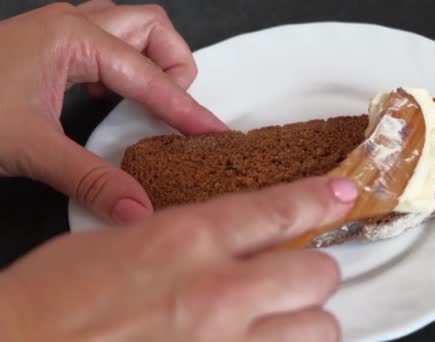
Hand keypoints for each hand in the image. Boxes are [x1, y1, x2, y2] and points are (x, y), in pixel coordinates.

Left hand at [0, 1, 226, 224]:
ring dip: (151, 60)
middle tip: (175, 108)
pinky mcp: (51, 43)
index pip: (151, 77)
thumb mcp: (31, 149)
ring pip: (131, 27)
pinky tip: (111, 96)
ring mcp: (60, 30)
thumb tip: (137, 207)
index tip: (213, 131)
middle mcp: (72, 24)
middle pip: (152, 28)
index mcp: (73, 40)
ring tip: (150, 100)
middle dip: (175, 65)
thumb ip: (91, 180)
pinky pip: (107, 40)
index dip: (187, 109)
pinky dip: (124, 64)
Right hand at [0, 177, 357, 340]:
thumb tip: (233, 239)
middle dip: (312, 273)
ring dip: (307, 322)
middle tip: (294, 277)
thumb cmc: (53, 297)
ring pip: (320, 329)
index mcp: (188, 239)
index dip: (321, 197)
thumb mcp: (124, 242)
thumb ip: (188, 237)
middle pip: (317, 272)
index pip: (281, 208)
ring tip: (283, 321)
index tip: (343, 194)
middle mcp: (218, 291)